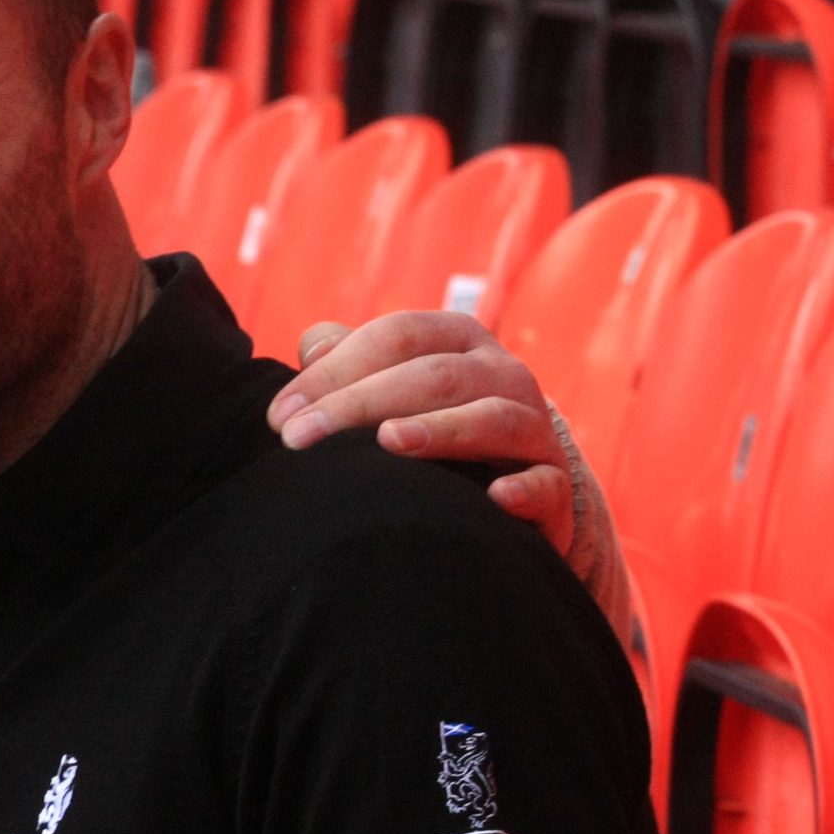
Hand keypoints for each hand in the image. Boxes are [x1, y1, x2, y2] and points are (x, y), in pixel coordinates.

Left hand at [270, 313, 630, 645]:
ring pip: (492, 418)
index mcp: (457, 340)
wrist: (509, 482)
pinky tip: (495, 497)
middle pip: (433, 375)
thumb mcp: (389, 385)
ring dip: (440, 430)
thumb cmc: (427, 424)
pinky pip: (546, 483)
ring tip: (387, 442)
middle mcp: (502, 374)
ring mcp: (533, 426)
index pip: (395, 336)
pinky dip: (525, 489)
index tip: (280, 418)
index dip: (334, 371)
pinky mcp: (553, 483)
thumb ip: (348, 361)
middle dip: (359, 404)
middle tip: (298, 439)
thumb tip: (313, 345)